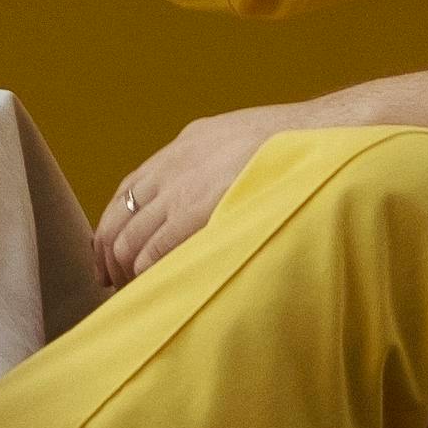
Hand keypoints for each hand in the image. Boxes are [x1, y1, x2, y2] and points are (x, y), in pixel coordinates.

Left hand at [96, 103, 309, 286]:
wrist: (319, 138)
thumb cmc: (294, 147)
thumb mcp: (240, 142)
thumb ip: (215, 164)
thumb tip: (209, 192)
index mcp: (184, 146)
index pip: (129, 189)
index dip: (114, 223)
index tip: (108, 249)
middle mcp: (173, 165)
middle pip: (120, 216)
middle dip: (110, 252)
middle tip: (109, 279)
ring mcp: (181, 188)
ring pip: (131, 236)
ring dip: (124, 266)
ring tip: (127, 289)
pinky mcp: (194, 211)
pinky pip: (154, 248)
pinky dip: (145, 269)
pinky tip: (147, 283)